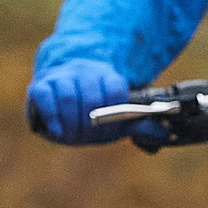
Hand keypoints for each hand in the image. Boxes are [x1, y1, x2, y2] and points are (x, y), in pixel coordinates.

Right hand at [26, 58, 140, 145]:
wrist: (62, 93)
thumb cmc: (93, 111)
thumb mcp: (117, 118)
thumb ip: (139, 125)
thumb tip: (166, 134)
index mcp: (108, 76)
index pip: (116, 88)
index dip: (114, 110)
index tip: (111, 126)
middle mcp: (85, 72)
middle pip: (91, 94)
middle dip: (91, 121)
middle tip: (88, 136)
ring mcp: (62, 77)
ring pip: (67, 95)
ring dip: (71, 121)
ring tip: (72, 136)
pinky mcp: (41, 85)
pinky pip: (44, 95)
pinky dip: (52, 115)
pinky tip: (58, 131)